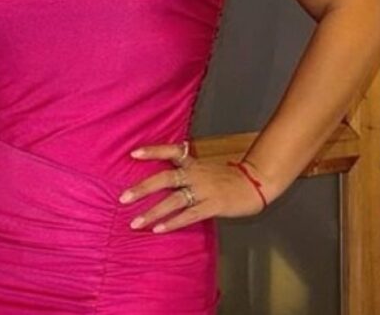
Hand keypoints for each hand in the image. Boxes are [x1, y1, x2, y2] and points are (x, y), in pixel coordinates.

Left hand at [118, 141, 266, 234]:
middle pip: (165, 178)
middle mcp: (196, 173)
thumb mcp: (207, 167)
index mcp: (195, 162)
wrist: (256, 183)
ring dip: (152, 212)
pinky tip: (158, 229)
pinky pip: (189, 215)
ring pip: (173, 200)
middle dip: (143, 188)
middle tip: (123, 197)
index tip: (133, 154)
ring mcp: (204, 190)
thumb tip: (166, 178)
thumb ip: (188, 171)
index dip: (153, 151)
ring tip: (135, 222)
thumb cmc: (229, 177)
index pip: (172, 151)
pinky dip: (172, 222)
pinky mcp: (213, 205)